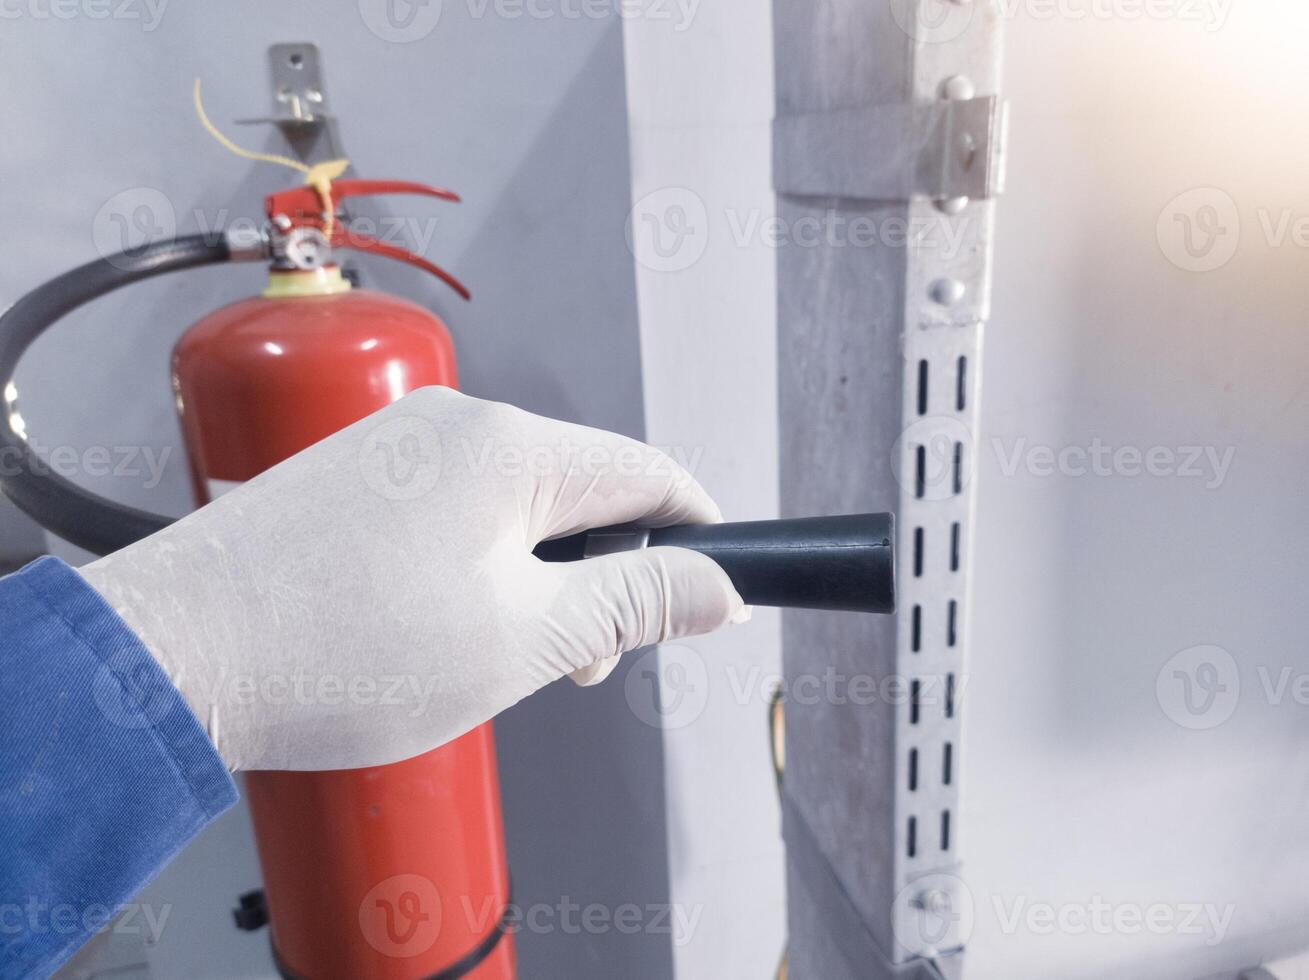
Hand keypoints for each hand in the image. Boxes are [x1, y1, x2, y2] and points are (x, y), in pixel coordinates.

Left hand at [79, 387, 743, 770]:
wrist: (175, 656)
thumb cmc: (336, 650)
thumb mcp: (524, 638)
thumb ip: (635, 601)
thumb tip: (714, 585)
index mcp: (509, 447)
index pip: (647, 473)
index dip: (696, 534)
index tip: (711, 588)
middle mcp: (453, 422)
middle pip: (579, 489)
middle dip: (601, 576)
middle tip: (576, 662)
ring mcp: (394, 443)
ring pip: (514, 506)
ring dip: (533, 578)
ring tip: (487, 655)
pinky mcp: (352, 473)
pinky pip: (450, 510)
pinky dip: (472, 566)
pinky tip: (431, 627)